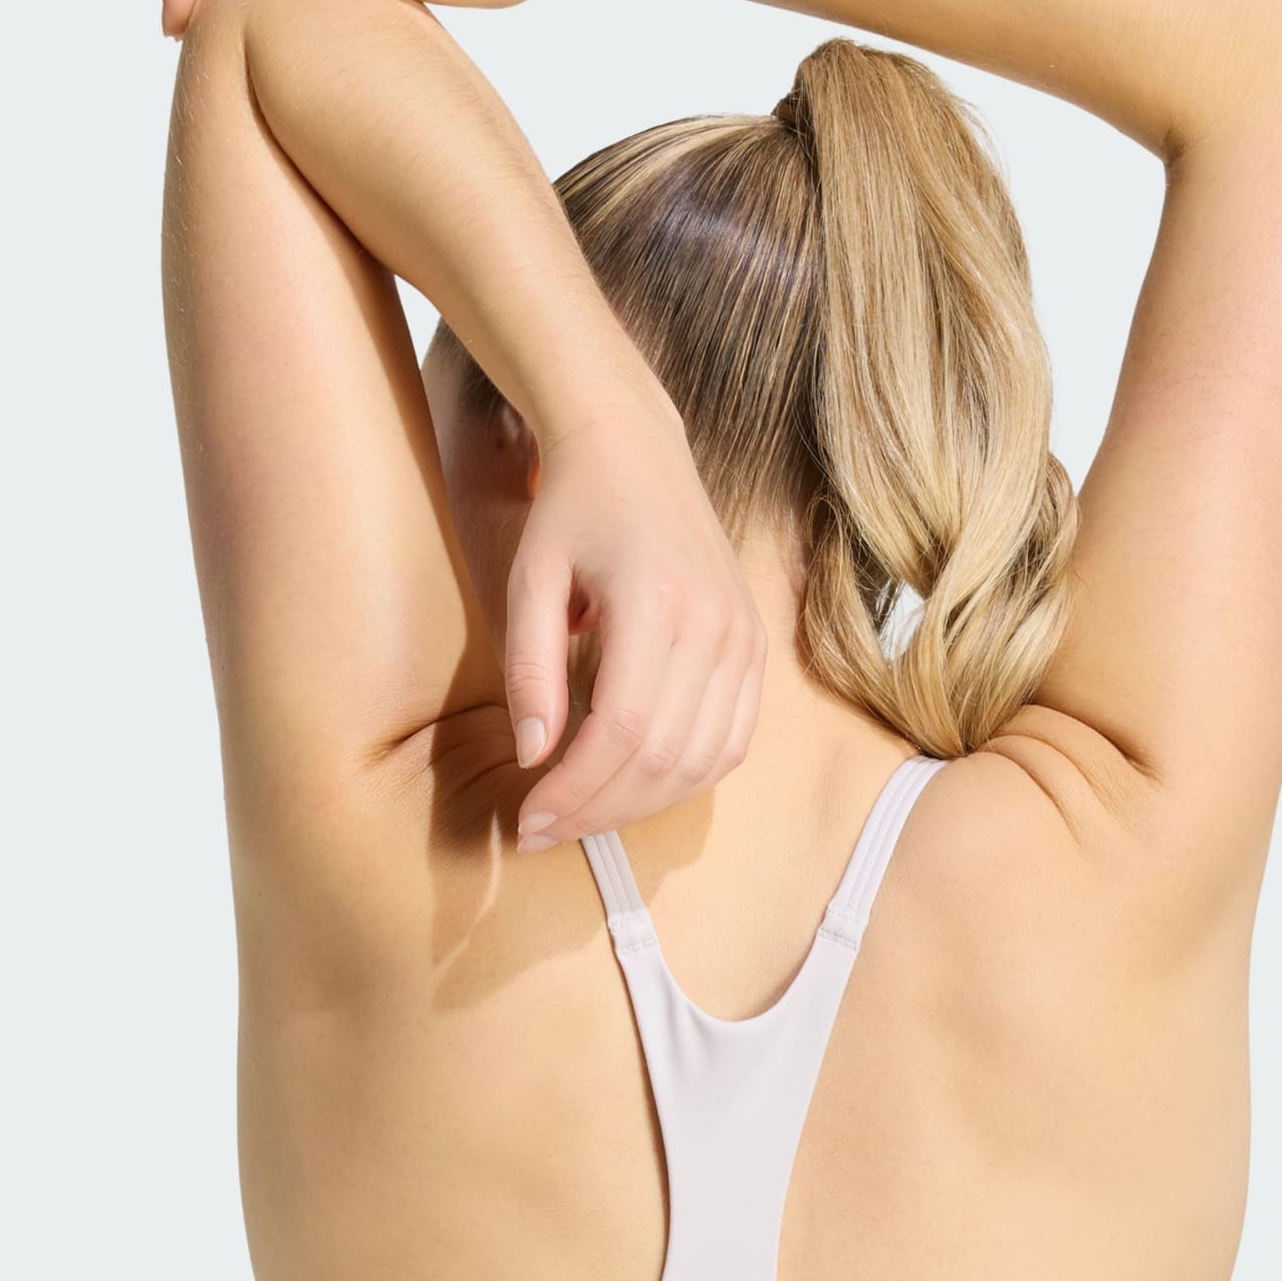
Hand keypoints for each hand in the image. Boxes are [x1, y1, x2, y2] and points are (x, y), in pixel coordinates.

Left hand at [508, 402, 765, 851]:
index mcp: (657, 602)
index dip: (574, 790)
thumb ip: (529, 670)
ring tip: (583, 816)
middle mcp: (715, 624)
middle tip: (543, 831)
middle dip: (599, 809)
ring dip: (640, 805)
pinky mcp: (754, 647)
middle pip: (663, 756)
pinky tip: (637, 788)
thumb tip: (534, 758)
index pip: (621, 730)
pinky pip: (733, 741)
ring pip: (702, 761)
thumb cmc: (571, 510)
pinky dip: (686, 779)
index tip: (527, 819)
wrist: (636, 449)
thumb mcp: (528, 579)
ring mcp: (744, 637)